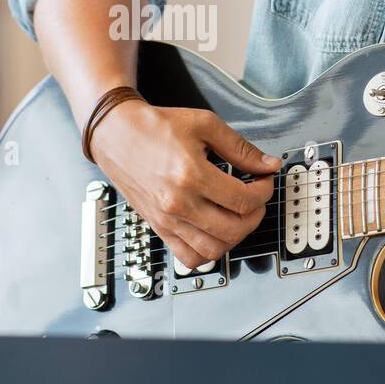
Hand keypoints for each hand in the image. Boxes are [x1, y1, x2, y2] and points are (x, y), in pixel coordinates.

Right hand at [89, 102, 278, 268]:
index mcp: (191, 175)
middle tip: (255, 198)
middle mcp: (179, 203)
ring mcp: (167, 220)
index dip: (263, 191)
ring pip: (214, 249)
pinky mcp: (159, 228)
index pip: (244, 199)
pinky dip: (208, 253)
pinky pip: (189, 258)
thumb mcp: (204, 125)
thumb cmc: (154, 128)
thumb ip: (239, 148)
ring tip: (238, 216)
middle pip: (234, 228)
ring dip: (236, 236)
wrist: (116, 135)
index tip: (263, 180)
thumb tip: (268, 164)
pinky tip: (215, 232)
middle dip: (255, 214)